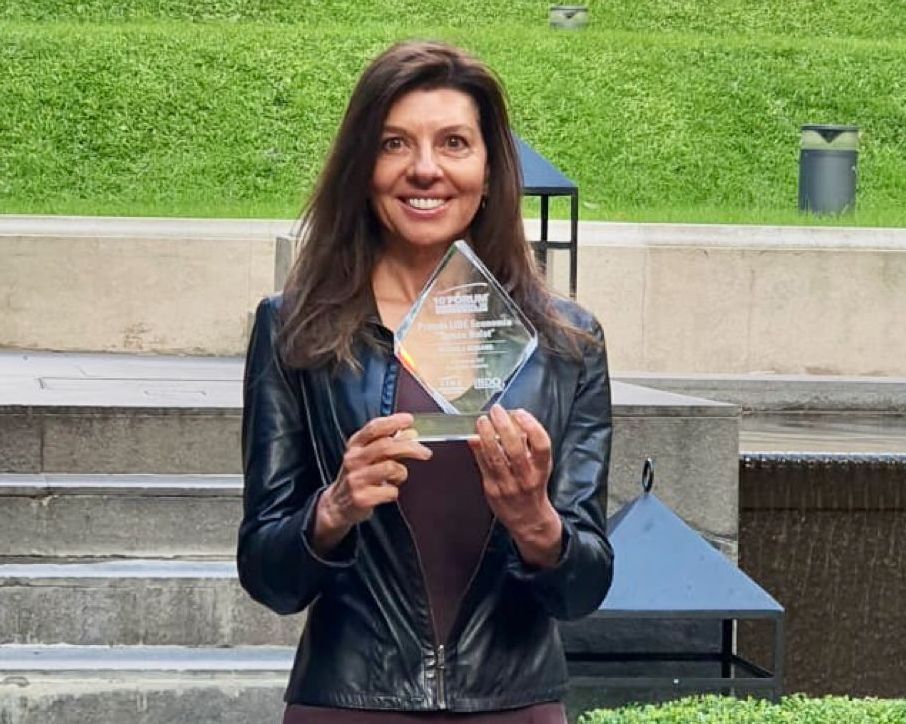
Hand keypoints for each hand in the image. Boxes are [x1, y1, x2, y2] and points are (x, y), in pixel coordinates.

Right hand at [313, 413, 431, 554]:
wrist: (338, 505)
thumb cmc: (358, 476)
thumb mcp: (368, 456)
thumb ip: (388, 443)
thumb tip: (411, 433)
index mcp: (355, 445)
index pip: (374, 428)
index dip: (393, 422)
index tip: (409, 420)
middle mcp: (353, 459)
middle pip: (386, 446)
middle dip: (410, 447)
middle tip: (425, 453)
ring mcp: (356, 479)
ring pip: (391, 468)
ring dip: (402, 472)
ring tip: (398, 476)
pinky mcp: (361, 498)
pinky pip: (390, 491)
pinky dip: (394, 491)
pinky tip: (387, 491)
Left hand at [467, 404, 562, 568]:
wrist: (528, 519)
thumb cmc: (533, 488)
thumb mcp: (540, 466)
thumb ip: (529, 446)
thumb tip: (513, 421)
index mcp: (542, 469)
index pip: (541, 445)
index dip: (531, 426)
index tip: (520, 413)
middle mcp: (526, 477)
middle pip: (515, 449)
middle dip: (504, 426)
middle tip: (496, 411)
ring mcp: (508, 485)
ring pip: (496, 457)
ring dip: (487, 436)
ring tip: (482, 421)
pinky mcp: (492, 489)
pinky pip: (483, 466)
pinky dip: (477, 450)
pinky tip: (473, 438)